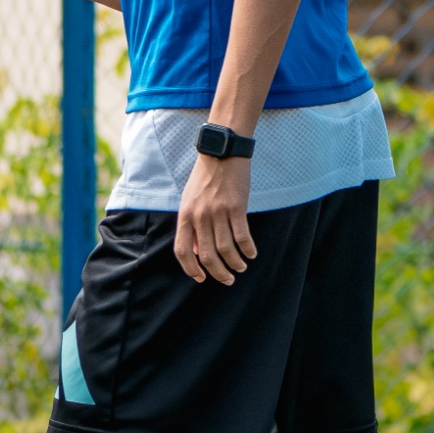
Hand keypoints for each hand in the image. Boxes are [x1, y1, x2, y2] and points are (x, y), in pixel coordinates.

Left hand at [174, 154, 256, 284]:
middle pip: (207, 255)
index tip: (201, 278)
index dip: (191, 269)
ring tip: (241, 267)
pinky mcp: (236, 207)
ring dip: (235, 263)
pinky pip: (242, 236)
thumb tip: (196, 251)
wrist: (221, 153)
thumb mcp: (189, 200)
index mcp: (185, 215)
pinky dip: (248, 249)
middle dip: (218, 273)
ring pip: (226, 249)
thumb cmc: (205, 178)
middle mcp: (200, 216)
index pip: (182, 250)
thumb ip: (191, 225)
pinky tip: (251, 254)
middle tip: (228, 280)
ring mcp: (218, 212)